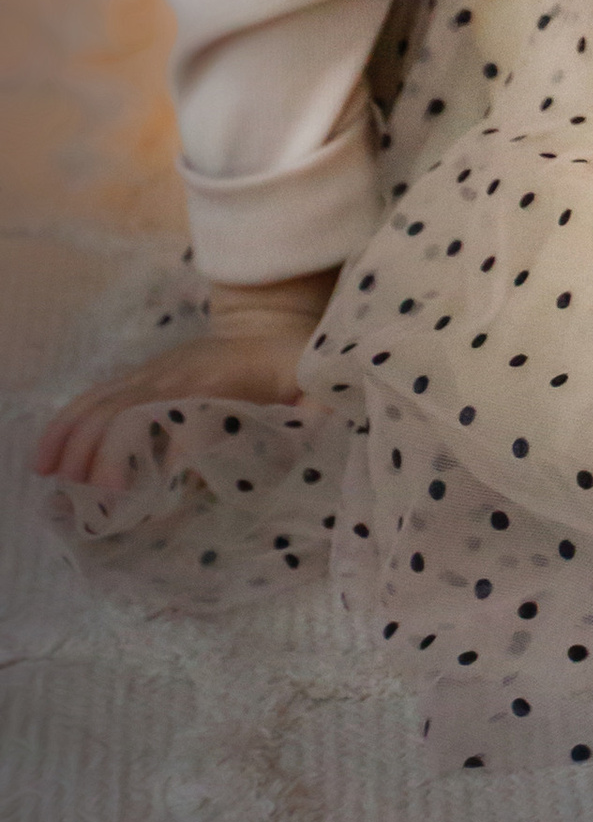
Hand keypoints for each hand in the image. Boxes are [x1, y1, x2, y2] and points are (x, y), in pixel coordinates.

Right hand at [35, 271, 335, 493]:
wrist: (269, 319)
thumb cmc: (294, 360)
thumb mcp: (316, 381)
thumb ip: (318, 409)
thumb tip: (316, 431)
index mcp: (220, 378)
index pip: (180, 417)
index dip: (160, 454)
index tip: (136, 495)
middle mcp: (176, 373)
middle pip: (123, 410)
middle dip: (100, 454)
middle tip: (90, 502)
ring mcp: (152, 373)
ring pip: (100, 402)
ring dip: (72, 441)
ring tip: (51, 481)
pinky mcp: (140, 377)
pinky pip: (94, 397)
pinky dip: (66, 424)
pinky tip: (46, 457)